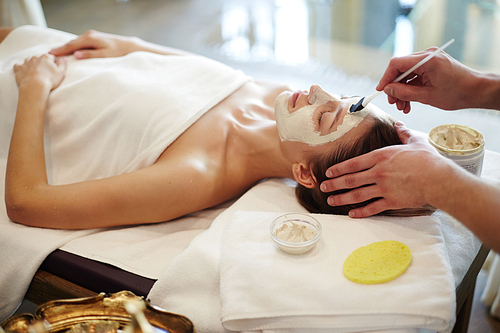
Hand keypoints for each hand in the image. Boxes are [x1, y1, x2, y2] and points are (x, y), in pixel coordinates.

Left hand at [14, 54, 67, 89]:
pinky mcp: (19, 69)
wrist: (35, 87)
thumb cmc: (49, 80)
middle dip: (42, 63)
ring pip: (29, 61)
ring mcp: (26, 62)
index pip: (51, 57)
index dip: (53, 64)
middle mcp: (35, 57)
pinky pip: (18, 66)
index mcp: (46, 57)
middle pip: (39, 58)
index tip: (54, 70)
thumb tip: (64, 57)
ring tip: (35, 73)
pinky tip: (24, 72)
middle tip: (45, 72)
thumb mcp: (61, 72)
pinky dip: (21, 68)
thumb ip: (63, 64)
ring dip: (32, 65)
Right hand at [49, 30, 138, 58]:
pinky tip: (68, 49)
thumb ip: (90, 55)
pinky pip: (79, 42)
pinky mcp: (93, 37)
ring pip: (74, 41)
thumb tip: (75, 55)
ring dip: (65, 46)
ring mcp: (90, 35)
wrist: (127, 45)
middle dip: (60, 48)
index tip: (51, 54)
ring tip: (55, 52)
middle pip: (71, 42)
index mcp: (90, 39)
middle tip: (49, 54)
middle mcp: (89, 35)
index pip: (72, 45)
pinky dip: (72, 45)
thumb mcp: (104, 55)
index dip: (61, 50)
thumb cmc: (118, 52)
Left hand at [320, 122, 452, 216]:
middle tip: (323, 187)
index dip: (339, 168)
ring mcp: (384, 188)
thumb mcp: (415, 142)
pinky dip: (361, 212)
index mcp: (381, 157)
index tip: (329, 172)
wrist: (439, 179)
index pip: (353, 163)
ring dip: (342, 198)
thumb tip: (399, 124)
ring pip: (357, 195)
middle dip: (334, 184)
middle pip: (350, 179)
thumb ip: (403, 134)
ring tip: (330, 200)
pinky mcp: (391, 201)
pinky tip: (351, 214)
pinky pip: (372, 208)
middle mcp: (378, 173)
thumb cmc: (428, 160)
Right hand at [376, 48, 479, 112]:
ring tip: (403, 106)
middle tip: (394, 102)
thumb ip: (404, 92)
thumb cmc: (457, 93)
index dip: (386, 77)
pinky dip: (410, 87)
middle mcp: (427, 55)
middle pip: (400, 69)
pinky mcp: (431, 64)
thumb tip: (387, 90)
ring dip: (402, 90)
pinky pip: (415, 75)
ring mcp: (429, 59)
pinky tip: (410, 101)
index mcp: (427, 60)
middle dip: (395, 87)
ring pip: (406, 73)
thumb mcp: (427, 96)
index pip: (397, 63)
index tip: (381, 90)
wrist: (476, 90)